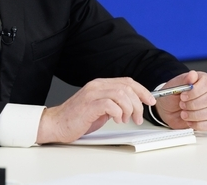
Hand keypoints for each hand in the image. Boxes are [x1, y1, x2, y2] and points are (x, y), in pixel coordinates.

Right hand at [36, 77, 155, 143]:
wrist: (57, 124)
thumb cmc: (77, 118)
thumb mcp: (100, 108)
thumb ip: (114, 103)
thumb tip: (133, 105)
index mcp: (100, 84)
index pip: (127, 81)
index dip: (142, 91)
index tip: (150, 101)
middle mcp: (96, 86)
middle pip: (127, 87)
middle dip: (138, 103)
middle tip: (137, 117)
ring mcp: (92, 94)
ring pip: (121, 94)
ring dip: (129, 109)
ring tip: (125, 120)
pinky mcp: (89, 105)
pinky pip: (110, 104)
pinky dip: (118, 113)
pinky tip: (116, 120)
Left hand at [154, 70, 206, 130]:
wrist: (167, 109)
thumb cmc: (172, 96)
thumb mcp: (174, 86)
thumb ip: (184, 80)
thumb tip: (192, 74)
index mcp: (203, 80)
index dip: (195, 91)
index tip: (183, 96)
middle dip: (193, 104)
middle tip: (181, 105)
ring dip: (195, 115)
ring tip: (183, 113)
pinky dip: (198, 124)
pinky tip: (189, 121)